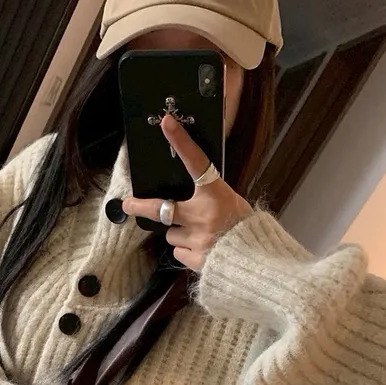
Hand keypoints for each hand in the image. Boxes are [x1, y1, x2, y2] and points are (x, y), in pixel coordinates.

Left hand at [122, 115, 253, 271]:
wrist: (258, 261)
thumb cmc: (245, 228)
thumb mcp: (232, 203)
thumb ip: (209, 198)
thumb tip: (186, 199)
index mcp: (216, 195)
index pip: (196, 162)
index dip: (181, 141)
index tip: (167, 123)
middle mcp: (202, 215)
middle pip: (160, 209)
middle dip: (141, 207)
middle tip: (128, 204)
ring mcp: (197, 238)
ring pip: (172, 234)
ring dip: (180, 234)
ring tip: (199, 236)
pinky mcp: (195, 258)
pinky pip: (179, 252)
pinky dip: (187, 251)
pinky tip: (202, 250)